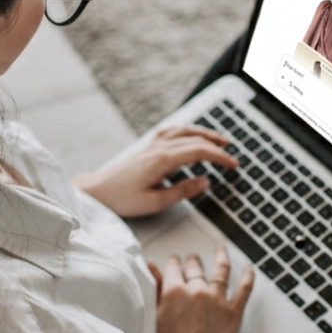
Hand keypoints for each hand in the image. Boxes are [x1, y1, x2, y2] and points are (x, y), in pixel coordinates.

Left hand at [73, 125, 237, 217]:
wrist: (97, 191)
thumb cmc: (123, 199)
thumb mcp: (156, 202)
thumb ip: (183, 191)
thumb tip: (205, 181)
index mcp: (163, 160)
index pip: (199, 151)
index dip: (220, 157)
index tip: (233, 164)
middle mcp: (158, 147)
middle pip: (195, 139)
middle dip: (216, 145)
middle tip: (232, 155)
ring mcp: (152, 144)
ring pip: (184, 131)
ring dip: (204, 133)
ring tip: (219, 140)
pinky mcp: (147, 147)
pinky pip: (171, 131)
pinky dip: (186, 131)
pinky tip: (190, 134)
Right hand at [148, 246, 254, 332]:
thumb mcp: (153, 316)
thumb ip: (154, 288)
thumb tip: (151, 265)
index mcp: (174, 291)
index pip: (174, 267)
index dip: (173, 263)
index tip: (174, 262)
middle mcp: (197, 290)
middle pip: (196, 268)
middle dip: (193, 262)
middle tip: (193, 259)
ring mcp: (217, 300)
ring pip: (221, 271)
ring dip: (220, 258)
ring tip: (221, 251)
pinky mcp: (234, 313)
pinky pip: (244, 289)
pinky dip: (248, 276)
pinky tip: (249, 268)